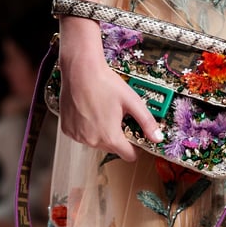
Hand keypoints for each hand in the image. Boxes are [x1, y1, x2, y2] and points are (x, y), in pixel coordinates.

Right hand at [58, 20, 162, 161]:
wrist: (80, 70)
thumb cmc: (105, 83)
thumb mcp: (132, 102)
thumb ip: (147, 122)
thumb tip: (158, 138)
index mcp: (110, 137)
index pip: (128, 156)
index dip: (135, 147)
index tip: (135, 135)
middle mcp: (92, 141)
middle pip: (112, 148)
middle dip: (118, 135)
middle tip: (118, 116)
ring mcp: (78, 136)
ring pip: (96, 141)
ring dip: (101, 131)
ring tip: (102, 111)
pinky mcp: (67, 129)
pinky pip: (82, 135)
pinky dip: (87, 127)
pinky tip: (89, 111)